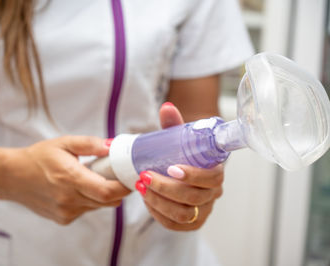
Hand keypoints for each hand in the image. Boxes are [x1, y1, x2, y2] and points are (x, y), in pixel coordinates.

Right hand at [1, 136, 130, 224]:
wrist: (12, 176)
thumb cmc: (38, 158)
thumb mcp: (63, 143)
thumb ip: (89, 144)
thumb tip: (111, 146)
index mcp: (70, 178)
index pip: (107, 191)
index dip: (124, 187)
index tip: (131, 178)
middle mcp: (69, 199)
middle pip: (108, 201)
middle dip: (118, 190)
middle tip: (117, 175)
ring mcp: (66, 212)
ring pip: (98, 206)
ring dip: (103, 194)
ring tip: (93, 178)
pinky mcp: (63, 219)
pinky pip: (87, 210)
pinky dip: (89, 200)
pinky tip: (78, 189)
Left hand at [135, 103, 223, 230]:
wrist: (178, 174)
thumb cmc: (179, 155)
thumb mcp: (176, 140)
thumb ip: (172, 125)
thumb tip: (166, 107)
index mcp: (215, 172)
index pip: (212, 177)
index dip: (193, 175)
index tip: (171, 168)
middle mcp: (212, 194)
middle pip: (194, 197)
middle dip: (166, 188)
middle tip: (145, 176)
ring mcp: (203, 211)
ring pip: (184, 214)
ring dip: (159, 201)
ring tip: (141, 187)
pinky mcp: (191, 224)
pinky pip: (175, 225)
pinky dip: (158, 214)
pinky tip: (147, 200)